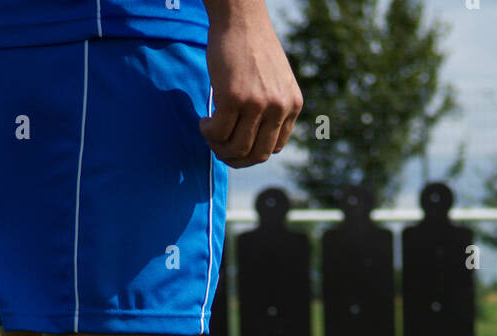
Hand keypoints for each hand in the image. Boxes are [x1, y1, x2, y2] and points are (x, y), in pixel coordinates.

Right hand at [200, 1, 302, 167]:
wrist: (240, 17)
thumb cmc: (252, 47)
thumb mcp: (275, 81)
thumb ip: (272, 107)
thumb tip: (253, 139)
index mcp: (292, 104)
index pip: (275, 148)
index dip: (253, 153)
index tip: (237, 144)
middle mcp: (279, 106)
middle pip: (257, 155)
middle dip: (236, 158)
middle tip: (219, 148)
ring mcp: (257, 103)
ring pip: (237, 148)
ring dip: (219, 148)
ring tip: (210, 134)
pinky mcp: (233, 98)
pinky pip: (218, 132)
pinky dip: (208, 133)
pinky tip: (204, 123)